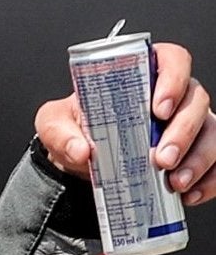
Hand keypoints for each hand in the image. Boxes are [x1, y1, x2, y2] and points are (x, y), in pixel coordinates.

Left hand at [35, 41, 215, 206]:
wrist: (80, 161)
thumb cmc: (73, 129)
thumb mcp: (54, 124)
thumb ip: (60, 133)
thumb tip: (81, 149)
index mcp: (142, 76)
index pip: (172, 60)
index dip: (173, 79)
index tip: (159, 109)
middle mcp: (174, 96)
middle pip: (196, 100)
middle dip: (183, 131)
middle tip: (161, 158)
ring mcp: (190, 123)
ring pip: (213, 131)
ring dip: (200, 158)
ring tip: (174, 182)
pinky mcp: (198, 151)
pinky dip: (210, 180)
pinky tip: (188, 194)